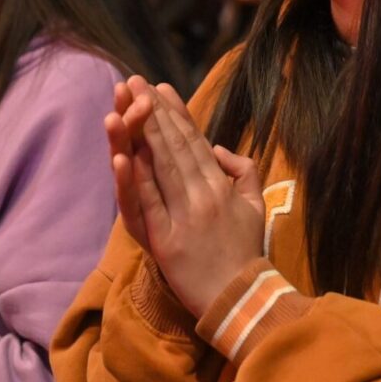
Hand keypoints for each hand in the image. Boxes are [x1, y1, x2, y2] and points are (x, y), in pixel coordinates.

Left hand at [115, 76, 264, 316]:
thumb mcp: (256, 206)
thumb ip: (244, 171)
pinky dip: (136, 179)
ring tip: (125, 105)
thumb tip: (219, 149)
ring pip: (161, 167)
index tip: (160, 87)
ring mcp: (185, 216)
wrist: (241, 300)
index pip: (195, 141)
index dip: (176, 112)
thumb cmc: (246, 252)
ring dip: (142, 133)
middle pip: (174, 146)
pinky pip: (150, 203)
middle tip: (134, 81)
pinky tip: (124, 155)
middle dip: (152, 111)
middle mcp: (204, 194)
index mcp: (222, 185)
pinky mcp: (167, 241)